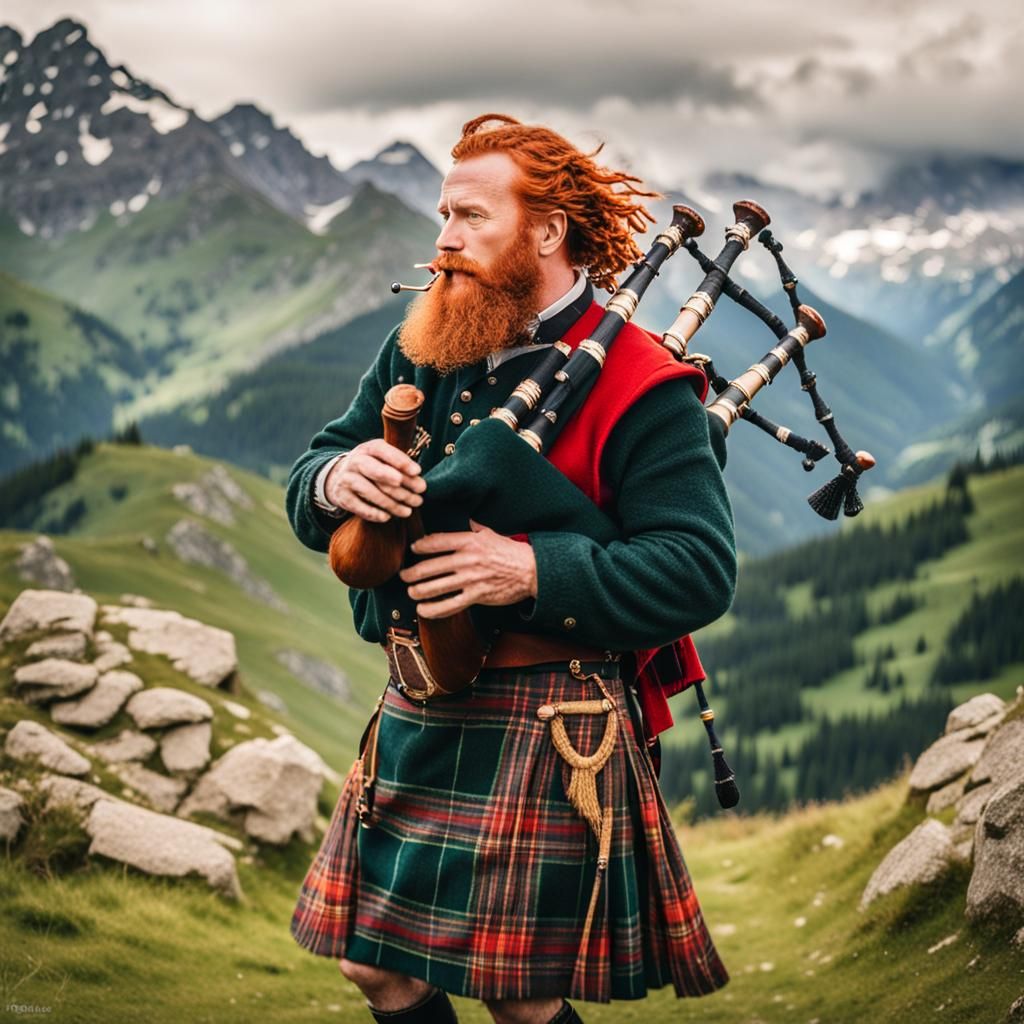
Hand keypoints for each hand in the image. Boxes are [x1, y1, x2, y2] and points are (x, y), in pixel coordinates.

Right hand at [326, 439, 425, 521]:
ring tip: (408, 511)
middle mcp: (356, 461)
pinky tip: (387, 517)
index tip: (417, 472)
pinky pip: (359, 507)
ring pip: (371, 492)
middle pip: (376, 472)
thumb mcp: (383, 459)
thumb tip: (418, 481)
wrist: (341, 476)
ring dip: (392, 504)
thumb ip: (400, 467)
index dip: (401, 461)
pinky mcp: (342, 497)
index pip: (384, 451)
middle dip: (399, 484)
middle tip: (418, 496)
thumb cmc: (372, 467)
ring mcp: (346, 479)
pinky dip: (374, 513)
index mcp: (368, 448)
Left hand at [399, 520, 537, 618]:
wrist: (531, 571)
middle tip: (403, 575)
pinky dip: (434, 610)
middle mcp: (467, 560)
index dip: (420, 546)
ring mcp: (471, 579)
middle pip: (430, 567)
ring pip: (436, 588)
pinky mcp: (477, 596)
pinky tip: (424, 610)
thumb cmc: (510, 551)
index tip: (413, 549)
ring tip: (411, 592)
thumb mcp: (491, 533)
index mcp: (469, 541)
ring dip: (418, 591)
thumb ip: (474, 528)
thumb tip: (465, 519)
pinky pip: (450, 605)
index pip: (436, 542)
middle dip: (412, 573)